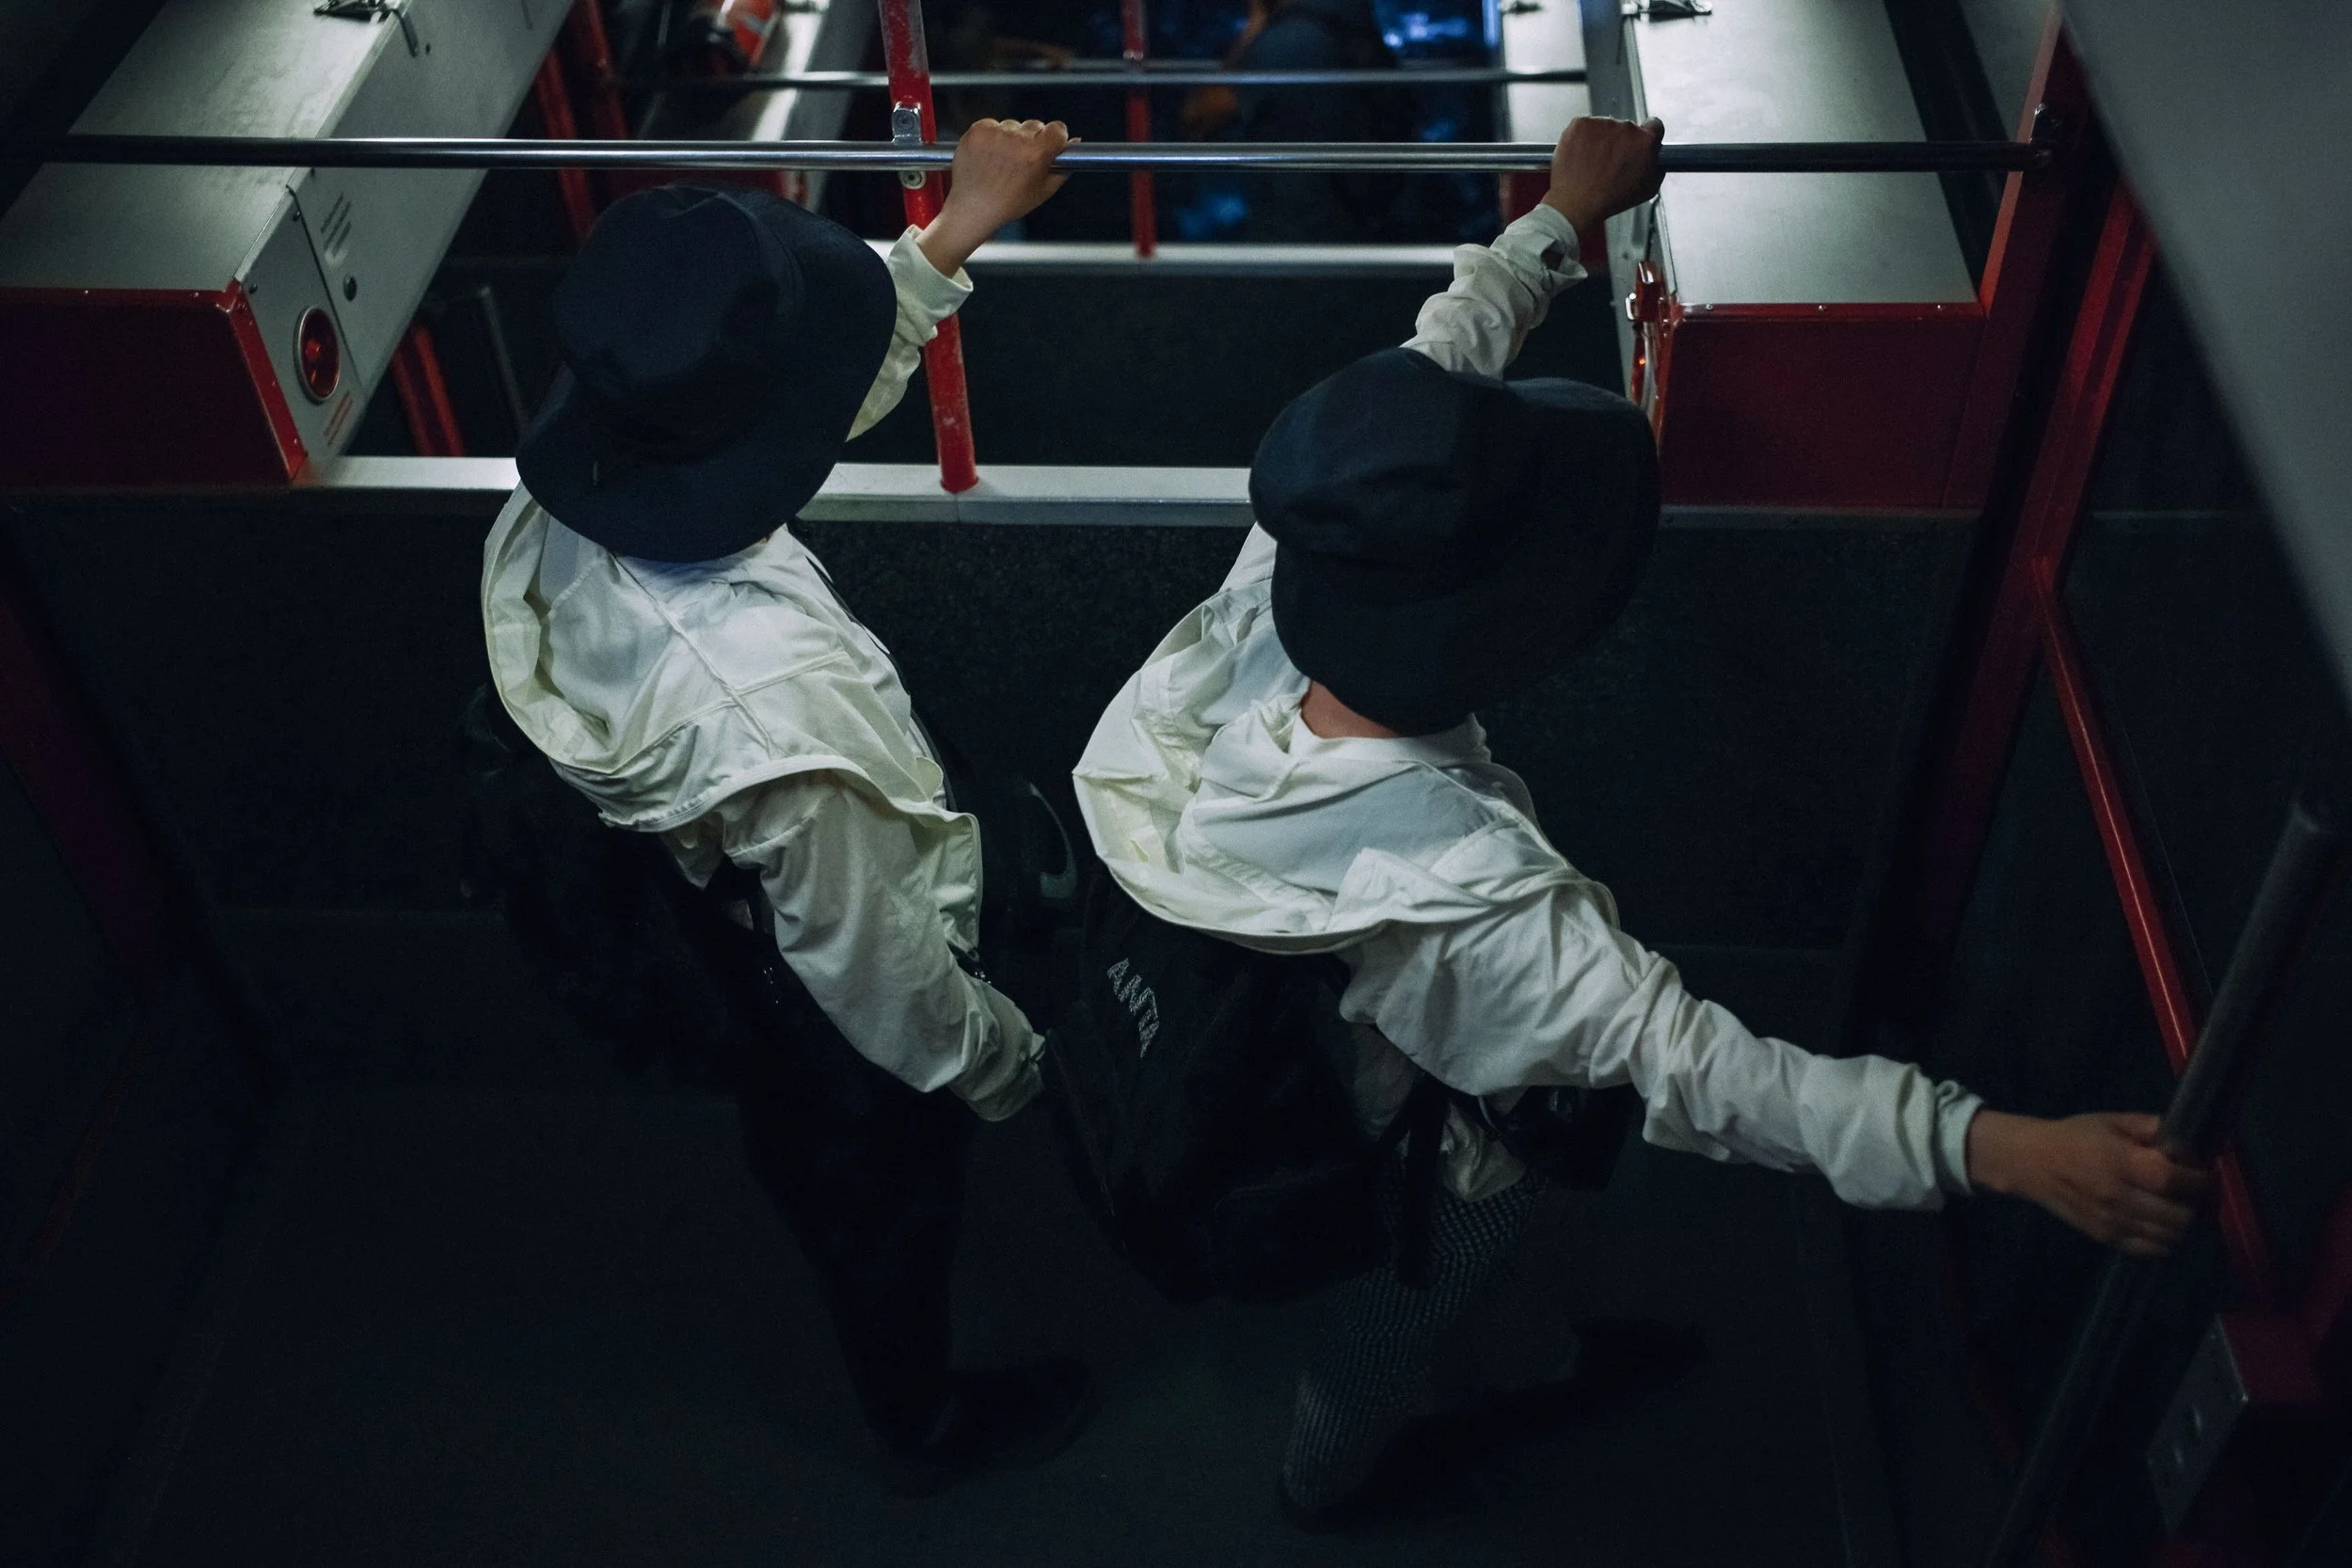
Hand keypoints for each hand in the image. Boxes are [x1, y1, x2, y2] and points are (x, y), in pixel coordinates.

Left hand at [919, 118, 1073, 276]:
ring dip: (1010, 137)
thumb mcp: (1043, 191)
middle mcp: (1016, 141)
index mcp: (1036, 154)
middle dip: (1032, 138)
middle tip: (1021, 159)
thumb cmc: (1008, 203)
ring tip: (1001, 160)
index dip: (1056, 136)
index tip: (1051, 142)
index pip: (1057, 129)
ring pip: (1012, 125)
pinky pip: (991, 125)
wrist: (972, 208)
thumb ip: (1063, 167)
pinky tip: (988, 155)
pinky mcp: (978, 131)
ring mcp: (995, 134)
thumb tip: (1074, 143)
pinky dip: (991, 136)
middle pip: (1035, 125)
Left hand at [1540, 115, 1665, 234]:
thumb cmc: (1611, 200)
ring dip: (1600, 140)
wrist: (1576, 203)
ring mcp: (1601, 123)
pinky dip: (1581, 139)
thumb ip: (1656, 165)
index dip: (1647, 134)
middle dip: (1620, 142)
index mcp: (1646, 140)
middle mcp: (1625, 127)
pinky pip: (1584, 127)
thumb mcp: (1648, 188)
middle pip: (1626, 128)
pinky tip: (1580, 157)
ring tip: (1591, 165)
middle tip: (1609, 164)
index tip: (1639, 142)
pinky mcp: (1580, 124)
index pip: (1654, 125)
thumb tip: (1656, 155)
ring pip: (1603, 127)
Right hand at [1966, 1110, 2210, 1257]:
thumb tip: (2185, 1144)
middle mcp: (2119, 1196)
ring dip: (2181, 1224)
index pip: (2176, 1180)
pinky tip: (2161, 1226)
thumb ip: (2151, 1128)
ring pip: (2168, 1236)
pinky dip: (2164, 1242)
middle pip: (2178, 1214)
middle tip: (2192, 1194)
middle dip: (2194, 1204)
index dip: (2198, 1179)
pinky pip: (2148, 1250)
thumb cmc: (2074, 1136)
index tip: (2201, 1173)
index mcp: (2122, 1162)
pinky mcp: (2105, 1237)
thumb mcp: (2111, 1121)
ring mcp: (2112, 1221)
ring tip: (2177, 1209)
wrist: (2031, 1162)